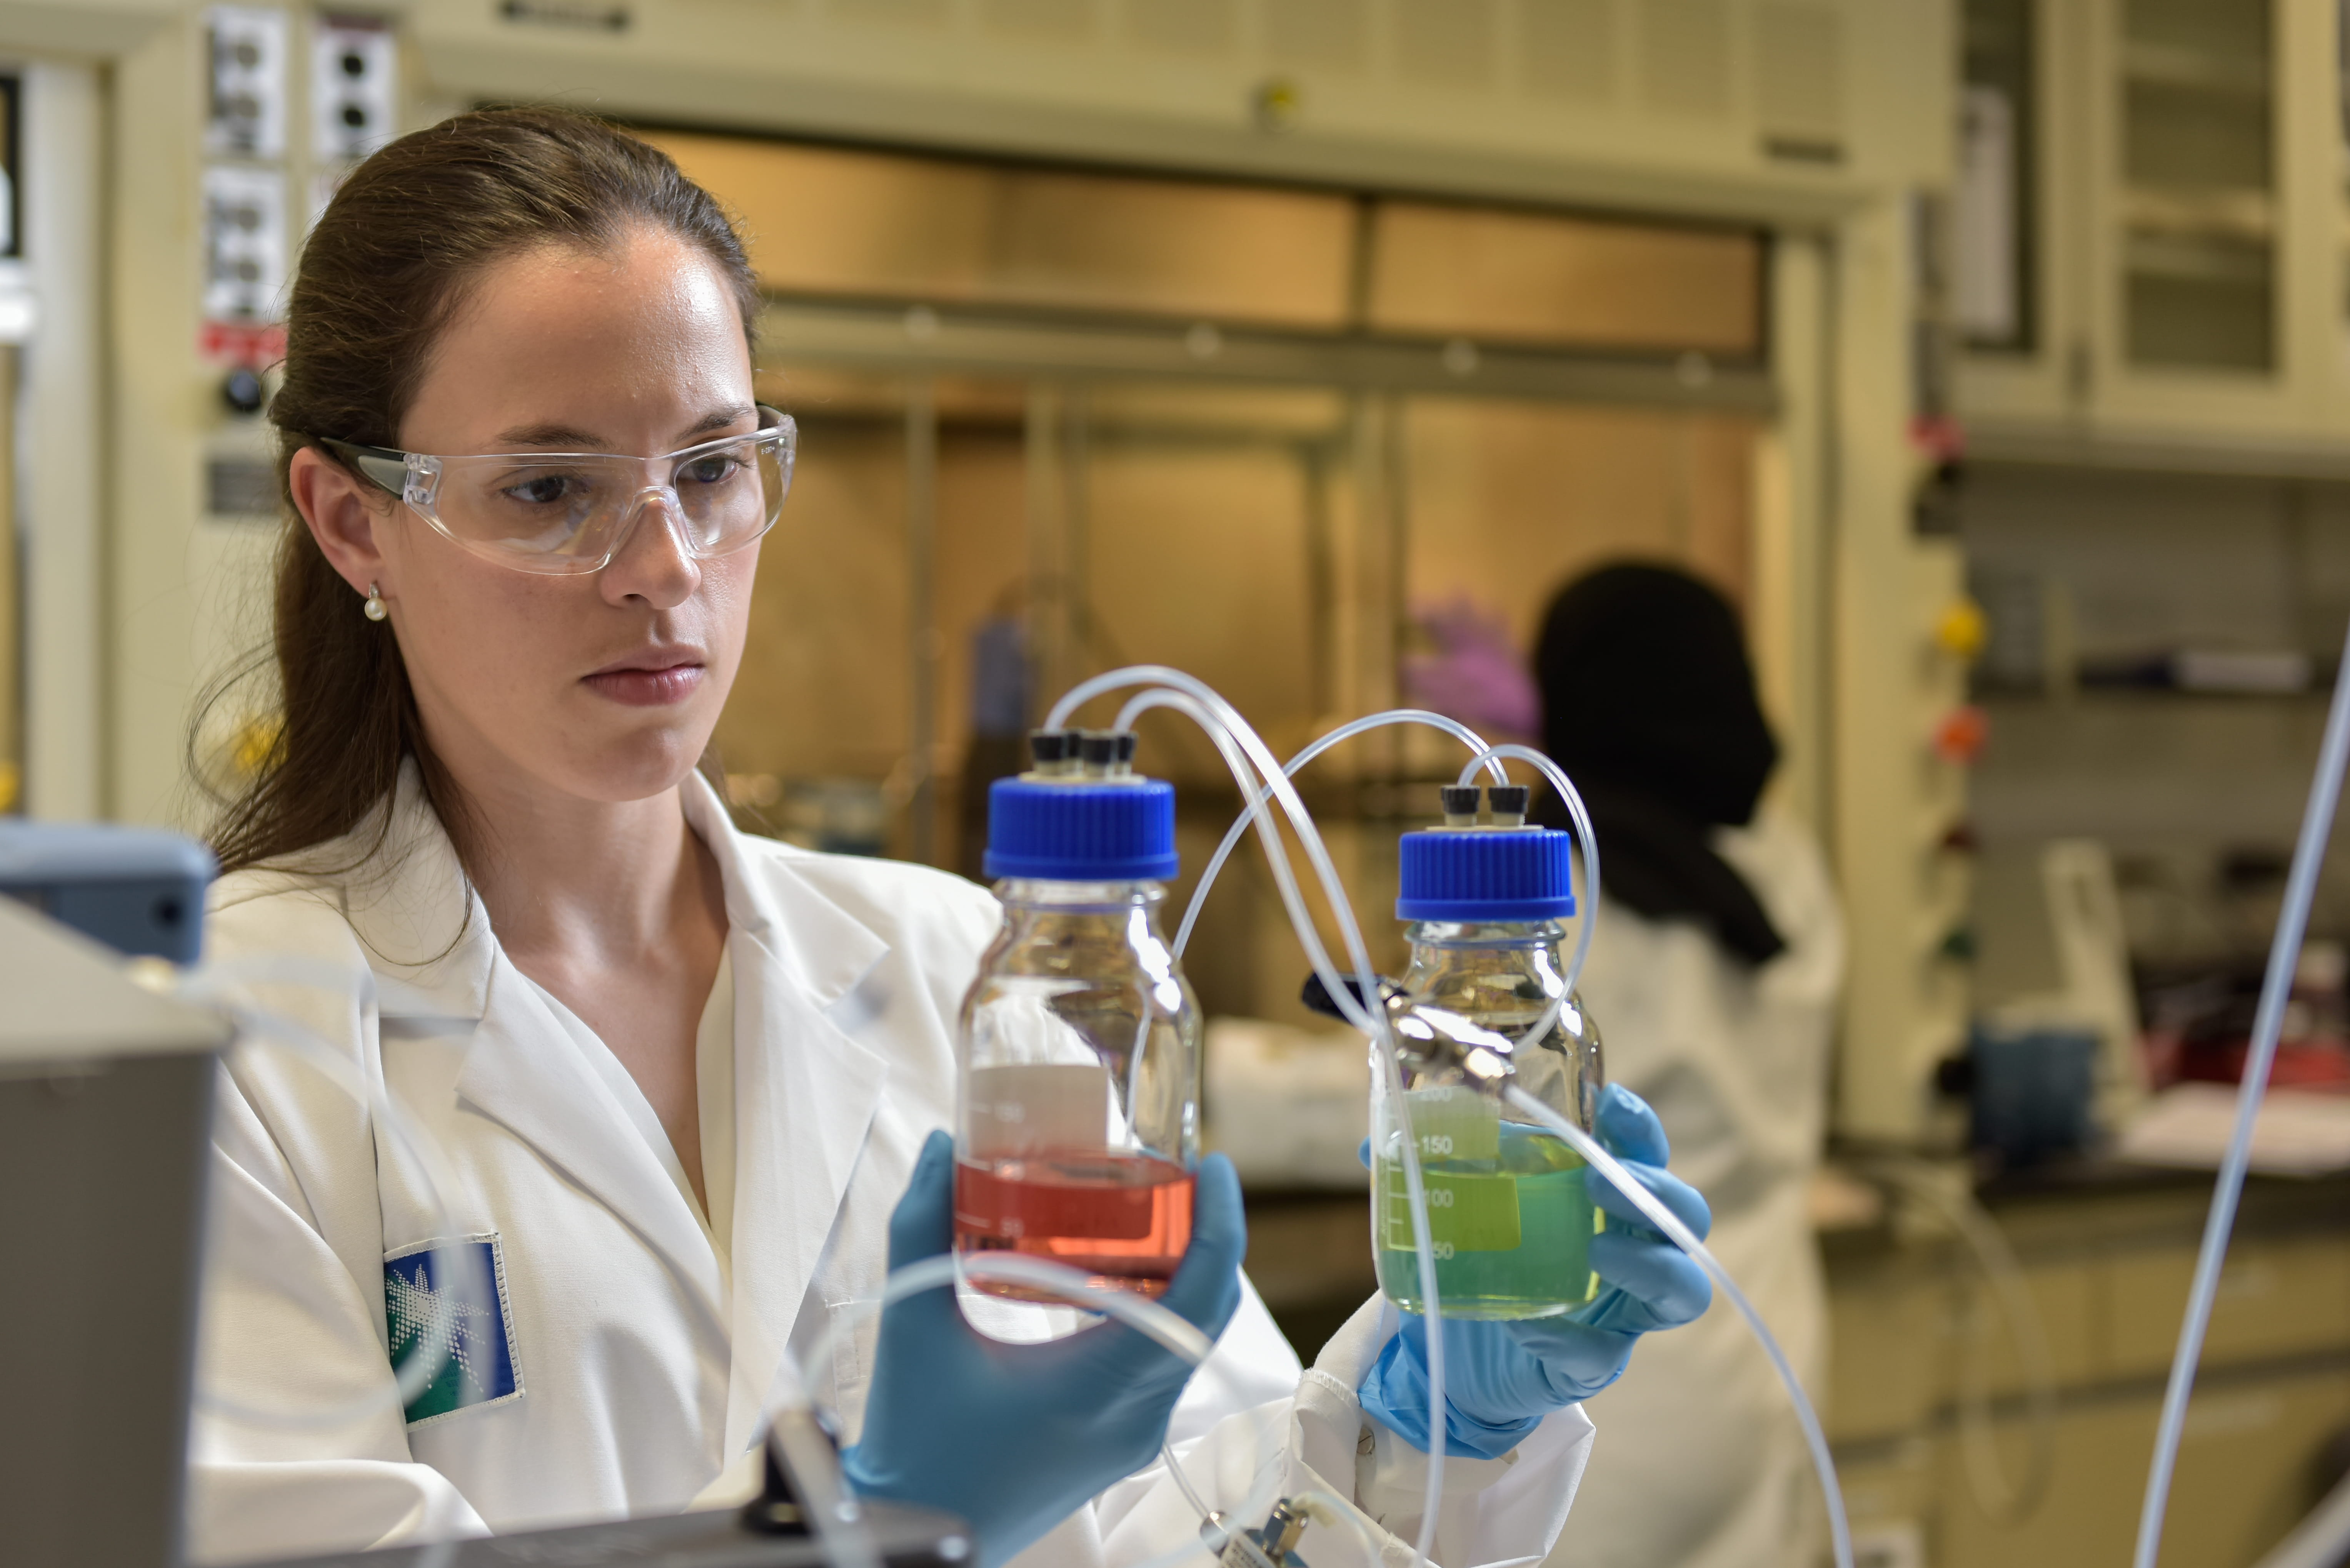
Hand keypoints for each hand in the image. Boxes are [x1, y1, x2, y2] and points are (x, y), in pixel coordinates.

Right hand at [841, 1133, 1245, 1565]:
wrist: (914, 1541)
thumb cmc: (914, 1441)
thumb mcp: (913, 1326)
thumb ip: (921, 1227)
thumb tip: (941, 1147)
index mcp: (1098, 1386)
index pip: (1199, 1298)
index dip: (1221, 1224)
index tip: (1214, 1165)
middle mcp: (1133, 1416)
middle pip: (1209, 1312)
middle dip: (1209, 1236)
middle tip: (1183, 1175)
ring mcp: (1134, 1435)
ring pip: (1193, 1339)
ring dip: (1190, 1274)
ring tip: (1159, 1211)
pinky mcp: (1122, 1443)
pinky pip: (1168, 1364)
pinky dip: (1165, 1311)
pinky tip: (1127, 1274)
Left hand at [1357, 1085, 1711, 1457]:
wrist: (1453, 1356)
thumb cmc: (1477, 1265)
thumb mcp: (1458, 1212)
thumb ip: (1427, 1177)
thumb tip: (1368, 1145)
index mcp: (1599, 1200)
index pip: (1643, 1154)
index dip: (1639, 1129)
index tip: (1611, 1103)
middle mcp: (1626, 1249)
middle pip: (1684, 1218)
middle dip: (1654, 1193)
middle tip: (1595, 1180)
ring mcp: (1620, 1312)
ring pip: (1681, 1289)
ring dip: (1649, 1264)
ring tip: (1597, 1248)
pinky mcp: (1593, 1364)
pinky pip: (1604, 1356)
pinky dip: (1571, 1339)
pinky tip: (1530, 1326)